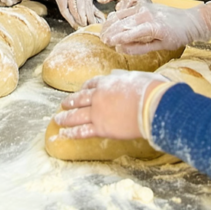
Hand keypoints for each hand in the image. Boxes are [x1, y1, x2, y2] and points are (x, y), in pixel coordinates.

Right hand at [46, 0, 103, 27]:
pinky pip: (65, 11)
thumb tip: (97, 14)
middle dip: (87, 20)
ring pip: (74, 11)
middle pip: (83, 9)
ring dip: (79, 20)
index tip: (96, 23)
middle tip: (91, 26)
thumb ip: (88, 1)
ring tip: (83, 26)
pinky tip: (74, 24)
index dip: (93, 16)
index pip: (89, 5)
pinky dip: (70, 19)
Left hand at [52, 70, 167, 139]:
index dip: (84, 89)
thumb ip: (123, 77)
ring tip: (57, 120)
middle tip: (63, 105)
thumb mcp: (137, 76)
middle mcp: (98, 96)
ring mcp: (98, 113)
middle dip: (70, 102)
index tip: (81, 91)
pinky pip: (82, 131)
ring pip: (76, 115)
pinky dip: (72, 133)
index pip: (91, 84)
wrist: (153, 105)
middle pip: (79, 99)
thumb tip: (116, 75)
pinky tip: (63, 134)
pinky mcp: (101, 128)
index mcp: (107, 82)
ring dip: (65, 118)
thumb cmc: (151, 89)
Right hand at [100, 3, 210, 53]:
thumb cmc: (178, 35)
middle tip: (102, 41)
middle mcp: (147, 15)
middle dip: (110, 32)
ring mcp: (144, 8)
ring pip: (122, 15)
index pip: (130, 32)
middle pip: (123, 23)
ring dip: (110, 24)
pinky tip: (109, 23)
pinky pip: (126, 10)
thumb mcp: (161, 46)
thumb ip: (140, 48)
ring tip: (103, 34)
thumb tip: (121, 49)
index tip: (108, 44)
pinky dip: (116, 16)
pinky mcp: (143, 5)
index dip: (117, 38)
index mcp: (153, 27)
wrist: (189, 20)